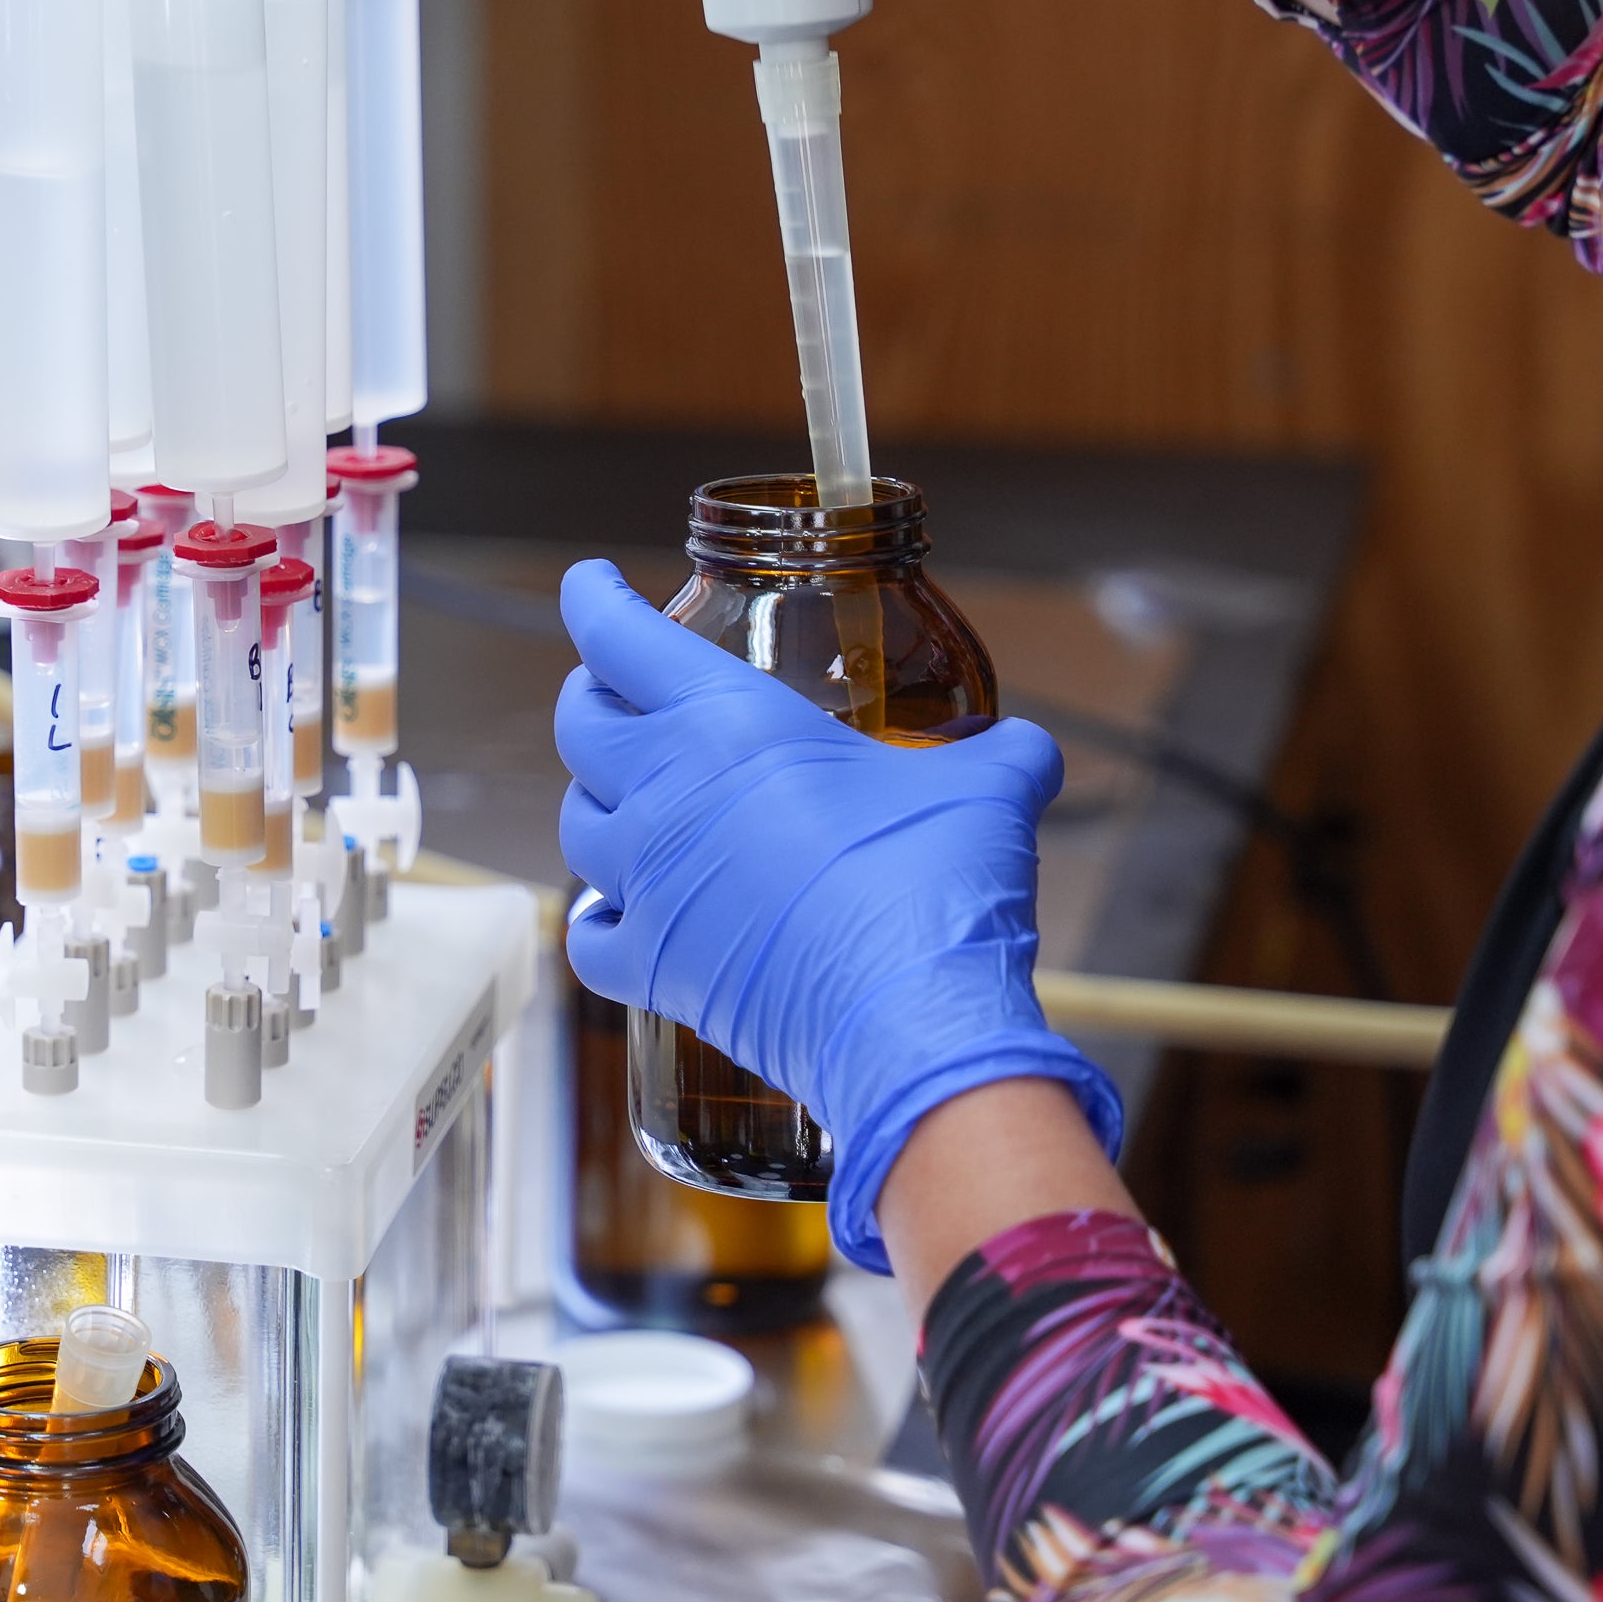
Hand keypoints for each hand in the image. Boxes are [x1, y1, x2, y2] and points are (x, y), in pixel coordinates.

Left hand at [557, 560, 1122, 1270]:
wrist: (910, 1019)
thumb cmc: (935, 885)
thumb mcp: (986, 790)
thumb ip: (1002, 753)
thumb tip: (1026, 750)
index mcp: (727, 721)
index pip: (621, 637)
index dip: (595, 600)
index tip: (589, 583)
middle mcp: (667, 794)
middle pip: (580, 724)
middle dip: (592, 696)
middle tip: (616, 690)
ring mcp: (649, 885)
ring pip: (576, 824)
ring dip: (596, 801)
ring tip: (627, 798)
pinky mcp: (652, 968)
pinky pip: (588, 935)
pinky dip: (596, 919)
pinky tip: (617, 915)